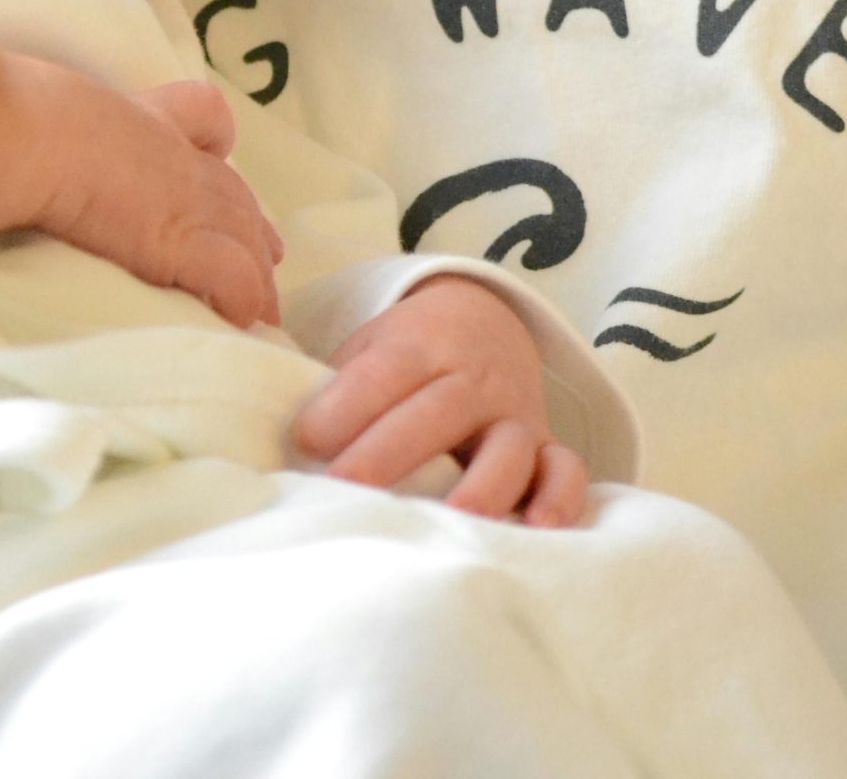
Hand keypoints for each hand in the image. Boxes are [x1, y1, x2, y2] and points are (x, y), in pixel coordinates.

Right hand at [0, 54, 283, 329]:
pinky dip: (244, 301)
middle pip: (236, 194)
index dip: (217, 143)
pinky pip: (236, 279)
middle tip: (269, 257)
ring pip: (248, 240)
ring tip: (265, 313)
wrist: (30, 139)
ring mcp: (189, 200)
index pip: (204, 118)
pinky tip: (242, 322)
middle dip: (254, 228)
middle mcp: (178, 158)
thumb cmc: (22, 123)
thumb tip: (25, 145)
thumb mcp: (45, 112)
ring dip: (259, 277)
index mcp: (145, 119)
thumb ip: (54, 131)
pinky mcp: (186, 244)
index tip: (223, 159)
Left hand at [288, 275, 587, 525]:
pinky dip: (559, 496)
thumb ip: (341, 386)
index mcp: (421, 345)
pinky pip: (565, 469)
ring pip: (506, 446)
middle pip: (437, 410)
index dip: (347, 405)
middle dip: (390, 451)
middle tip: (347, 488)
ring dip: (481, 484)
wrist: (485, 319)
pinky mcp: (546, 446)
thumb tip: (282, 443)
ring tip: (453, 522)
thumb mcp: (373, 346)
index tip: (308, 440)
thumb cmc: (407, 354)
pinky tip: (539, 527)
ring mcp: (513, 413)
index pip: (385, 370)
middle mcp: (472, 378)